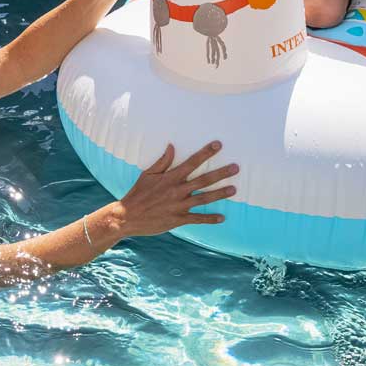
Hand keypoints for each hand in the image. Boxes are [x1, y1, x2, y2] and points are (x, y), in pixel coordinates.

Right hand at [116, 140, 237, 236]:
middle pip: (204, 180)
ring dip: (220, 194)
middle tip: (236, 168)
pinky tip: (222, 217)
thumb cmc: (138, 193)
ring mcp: (179, 206)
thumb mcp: (148, 174)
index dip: (206, 153)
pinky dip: (210, 218)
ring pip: (204, 198)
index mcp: (171, 177)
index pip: (192, 162)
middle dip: (221, 173)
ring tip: (234, 189)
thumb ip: (163, 161)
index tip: (218, 145)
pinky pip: (197, 219)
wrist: (128, 216)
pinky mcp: (178, 219)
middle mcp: (177, 190)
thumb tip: (172, 146)